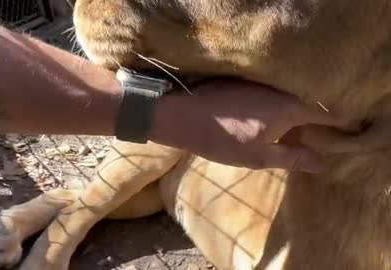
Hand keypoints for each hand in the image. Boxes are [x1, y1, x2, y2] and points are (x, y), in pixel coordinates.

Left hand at [150, 78, 346, 172]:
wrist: (182, 115)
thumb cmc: (220, 140)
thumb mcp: (257, 156)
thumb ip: (292, 157)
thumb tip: (323, 163)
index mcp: (289, 107)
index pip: (327, 113)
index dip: (339, 126)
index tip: (341, 139)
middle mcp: (280, 90)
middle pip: (310, 103)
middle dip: (316, 120)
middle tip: (314, 141)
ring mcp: (262, 83)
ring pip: (291, 96)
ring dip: (296, 112)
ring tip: (292, 134)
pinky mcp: (247, 81)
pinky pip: (274, 93)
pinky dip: (278, 106)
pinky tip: (269, 121)